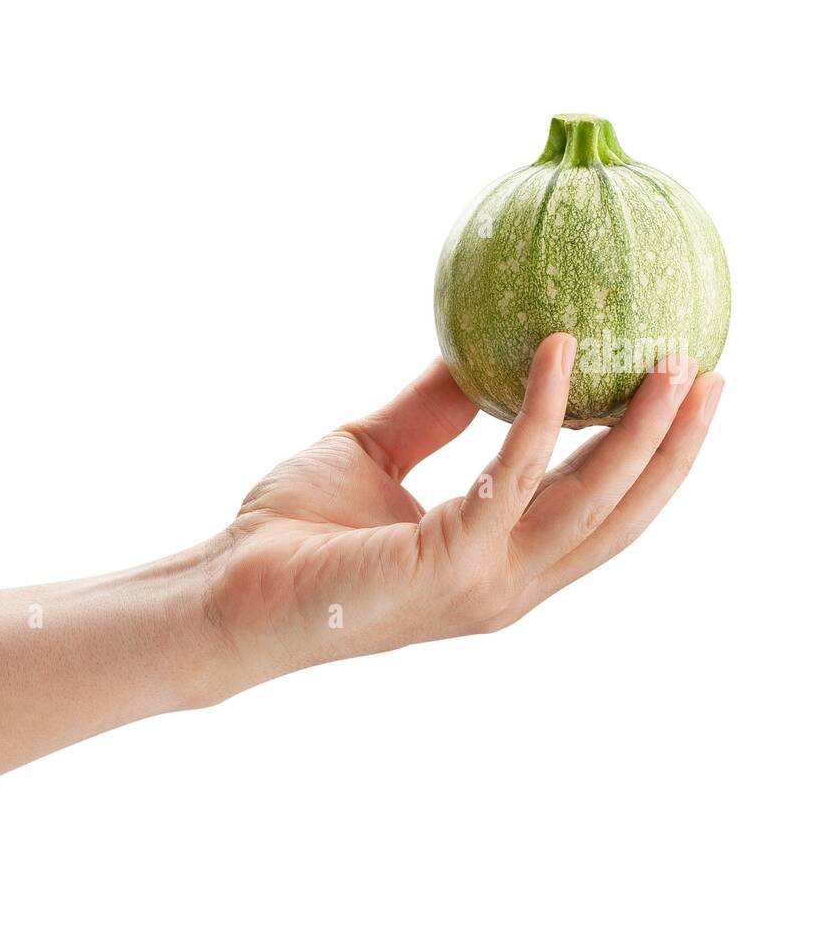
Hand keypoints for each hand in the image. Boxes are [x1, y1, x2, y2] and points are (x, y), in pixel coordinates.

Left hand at [209, 333, 723, 682]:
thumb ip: (434, 411)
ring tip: (670, 360)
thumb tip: (477, 350)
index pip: (597, 514)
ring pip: (589, 501)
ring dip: (638, 430)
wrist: (231, 588)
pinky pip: (512, 476)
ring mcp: (482, 582)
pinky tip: (555, 352)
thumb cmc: (297, 532)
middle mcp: (506, 583)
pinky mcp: (446, 564)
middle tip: (707, 371)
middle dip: (673, 447)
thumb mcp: (378, 453)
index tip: (687, 395)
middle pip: (619, 515)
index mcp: (498, 562)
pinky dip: (540, 413)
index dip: (651, 460)